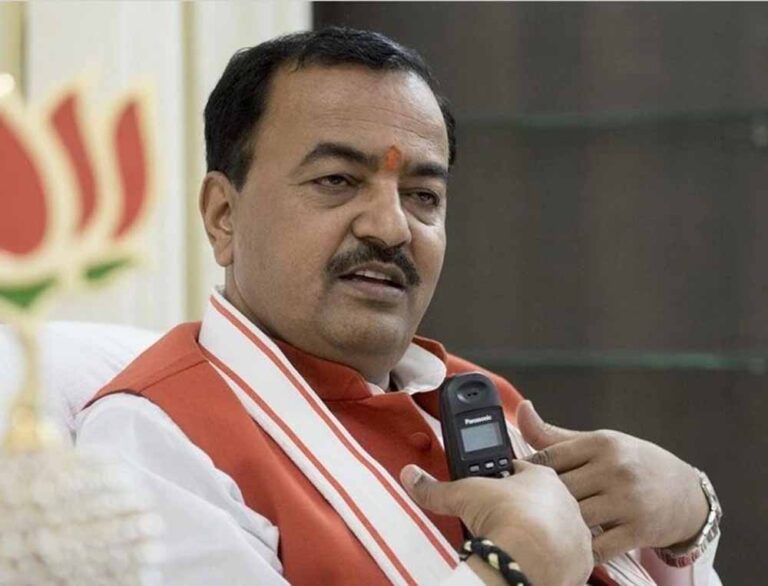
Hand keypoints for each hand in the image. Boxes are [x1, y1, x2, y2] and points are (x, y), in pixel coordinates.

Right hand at [400, 461, 592, 585]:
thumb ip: (436, 488)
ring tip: (516, 545)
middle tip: (500, 521)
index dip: (504, 481)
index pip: (522, 473)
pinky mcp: (581, 562)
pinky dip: (552, 562)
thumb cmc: (506, 517)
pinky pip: (568, 559)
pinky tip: (533, 564)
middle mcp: (565, 502)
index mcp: (543, 477)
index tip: (491, 491)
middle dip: (523, 510)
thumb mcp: (463, 494)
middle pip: (541, 502)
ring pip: (558, 530)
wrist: (530, 559)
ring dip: (540, 536)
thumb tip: (412, 476)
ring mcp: (576, 532)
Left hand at [517, 401, 708, 563]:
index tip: (516, 482)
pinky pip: (598, 547)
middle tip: (527, 509)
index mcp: (601, 443)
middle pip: (559, 489)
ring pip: (575, 518)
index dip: (527, 472)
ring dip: (560, 525)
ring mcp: (628, 501)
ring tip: (547, 527)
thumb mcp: (599, 443)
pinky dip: (582, 550)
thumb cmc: (632, 463)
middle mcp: (615, 469)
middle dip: (541, 500)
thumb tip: (522, 409)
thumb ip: (555, 435)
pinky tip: (573, 545)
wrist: (686, 493)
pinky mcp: (638, 531)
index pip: (550, 457)